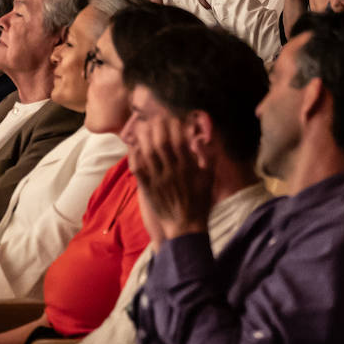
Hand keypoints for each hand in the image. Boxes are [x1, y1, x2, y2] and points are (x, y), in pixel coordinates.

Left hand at [128, 104, 213, 240]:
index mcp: (187, 169)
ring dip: (144, 137)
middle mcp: (171, 172)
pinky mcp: (147, 187)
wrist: (185, 227)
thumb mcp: (209, 179)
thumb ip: (208, 158)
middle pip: (161, 143)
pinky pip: (137, 169)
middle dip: (158, 127)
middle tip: (156, 116)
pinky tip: (135, 145)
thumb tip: (202, 139)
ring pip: (147, 153)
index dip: (175, 126)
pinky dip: (134, 155)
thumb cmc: (200, 202)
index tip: (173, 117)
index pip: (179, 141)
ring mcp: (157, 180)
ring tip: (143, 125)